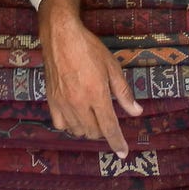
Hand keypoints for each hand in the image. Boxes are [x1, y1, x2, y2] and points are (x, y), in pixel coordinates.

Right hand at [38, 0, 142, 157]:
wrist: (60, 36)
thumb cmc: (89, 48)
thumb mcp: (112, 67)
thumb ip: (124, 92)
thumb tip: (136, 111)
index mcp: (97, 95)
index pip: (110, 127)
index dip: (118, 142)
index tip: (123, 153)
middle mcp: (79, 103)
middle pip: (94, 132)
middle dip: (104, 130)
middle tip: (107, 116)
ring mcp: (63, 103)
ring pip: (77, 131)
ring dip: (88, 129)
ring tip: (92, 116)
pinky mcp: (51, 100)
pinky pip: (61, 124)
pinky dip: (71, 126)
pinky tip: (76, 116)